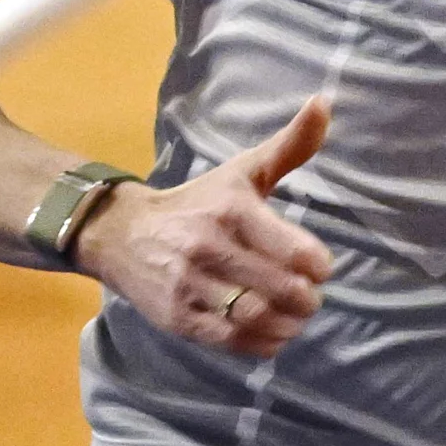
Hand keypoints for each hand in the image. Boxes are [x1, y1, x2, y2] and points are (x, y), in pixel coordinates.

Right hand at [76, 98, 335, 357]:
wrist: (121, 234)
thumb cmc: (197, 202)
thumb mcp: (241, 171)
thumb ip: (290, 145)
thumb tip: (325, 103)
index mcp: (233, 209)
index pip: (296, 251)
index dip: (318, 266)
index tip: (317, 267)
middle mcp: (210, 247)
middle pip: (283, 290)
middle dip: (307, 299)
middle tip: (308, 296)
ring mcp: (192, 285)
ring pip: (259, 319)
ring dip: (289, 324)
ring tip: (293, 316)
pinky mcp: (179, 317)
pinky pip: (234, 341)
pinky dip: (264, 343)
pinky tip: (271, 331)